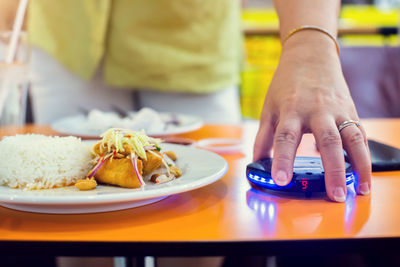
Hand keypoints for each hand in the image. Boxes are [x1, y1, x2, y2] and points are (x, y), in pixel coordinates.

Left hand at [253, 31, 370, 201]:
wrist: (310, 56)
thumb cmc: (286, 84)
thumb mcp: (269, 107)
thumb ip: (263, 136)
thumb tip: (256, 162)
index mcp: (291, 110)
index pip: (286, 137)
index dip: (283, 159)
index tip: (281, 180)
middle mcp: (316, 110)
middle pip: (327, 141)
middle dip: (332, 170)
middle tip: (334, 196)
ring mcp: (337, 110)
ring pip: (352, 138)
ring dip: (359, 165)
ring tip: (361, 190)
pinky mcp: (350, 110)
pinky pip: (360, 133)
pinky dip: (364, 154)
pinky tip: (364, 173)